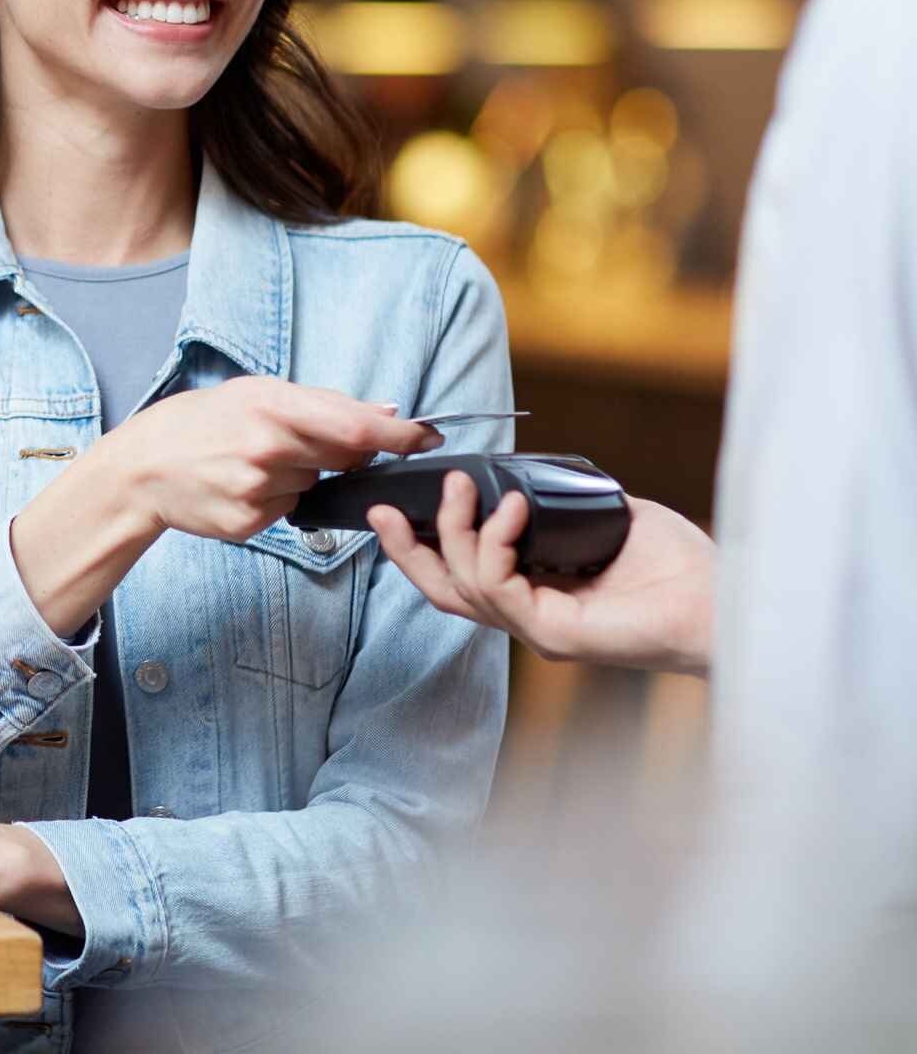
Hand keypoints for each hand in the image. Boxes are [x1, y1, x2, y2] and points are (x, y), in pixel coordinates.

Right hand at [13, 377, 442, 631]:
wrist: (144, 466)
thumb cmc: (204, 420)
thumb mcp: (258, 392)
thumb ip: (324, 403)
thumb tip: (388, 411)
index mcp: (273, 405)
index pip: (356, 424)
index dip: (400, 435)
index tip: (428, 438)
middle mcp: (268, 448)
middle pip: (343, 456)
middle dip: (347, 451)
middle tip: (312, 441)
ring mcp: (258, 489)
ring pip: (315, 484)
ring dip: (304, 473)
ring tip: (256, 460)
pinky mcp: (251, 522)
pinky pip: (290, 509)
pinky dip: (279, 497)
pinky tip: (244, 484)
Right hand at [369, 475, 713, 676]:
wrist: (729, 600)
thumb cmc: (681, 566)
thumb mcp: (604, 515)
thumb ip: (559, 500)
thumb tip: (520, 475)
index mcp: (538, 595)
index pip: (464, 577)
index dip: (425, 547)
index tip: (399, 507)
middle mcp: (532, 618)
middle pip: (445, 593)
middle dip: (407, 550)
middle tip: (382, 509)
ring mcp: (540, 631)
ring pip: (463, 588)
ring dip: (454, 531)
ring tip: (462, 486)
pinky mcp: (556, 636)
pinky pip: (500, 588)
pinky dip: (496, 542)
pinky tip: (512, 508)